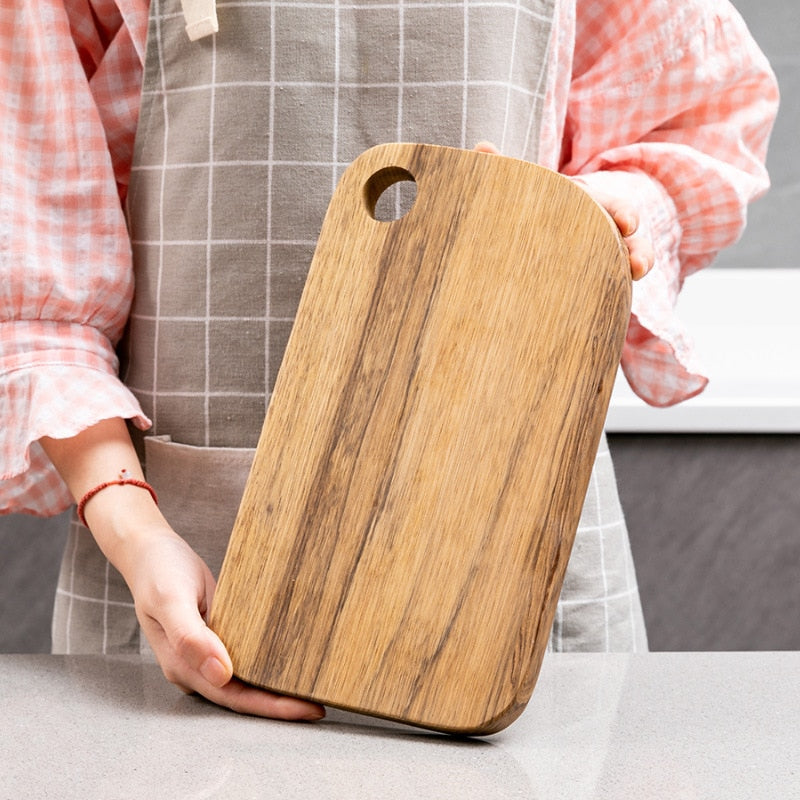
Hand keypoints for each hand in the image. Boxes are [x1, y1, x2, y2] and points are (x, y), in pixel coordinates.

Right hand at [123, 523, 324, 719]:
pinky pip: (246, 653)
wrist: (149, 549)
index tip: (306, 708)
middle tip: (321, 704)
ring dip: (277, 684)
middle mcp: (196, 666)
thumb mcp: (171, 600)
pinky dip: (268, 659)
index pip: (234, 697)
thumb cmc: (157, 572)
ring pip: (247, 677)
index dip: (271, 706)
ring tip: (314, 686)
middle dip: (281, 703)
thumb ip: (191, 638)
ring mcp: (207, 651)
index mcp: (183, 666)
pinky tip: (291, 658)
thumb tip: (221, 673)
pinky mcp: (218, 633)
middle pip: (244, 694)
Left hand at [473, 142, 653, 279]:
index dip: (622, 214)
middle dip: (637, 250)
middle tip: (638, 266)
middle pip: (626, 239)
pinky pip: (607, 290)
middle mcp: (598, 228)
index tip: (627, 224)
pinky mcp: (592, 280)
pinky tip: (616, 313)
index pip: (611, 206)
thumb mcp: (518, 188)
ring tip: (633, 285)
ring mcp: (599, 255)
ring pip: (625, 264)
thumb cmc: (525, 205)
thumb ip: (502, 170)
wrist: (521, 235)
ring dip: (633, 271)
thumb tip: (483, 148)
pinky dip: (614, 297)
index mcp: (585, 204)